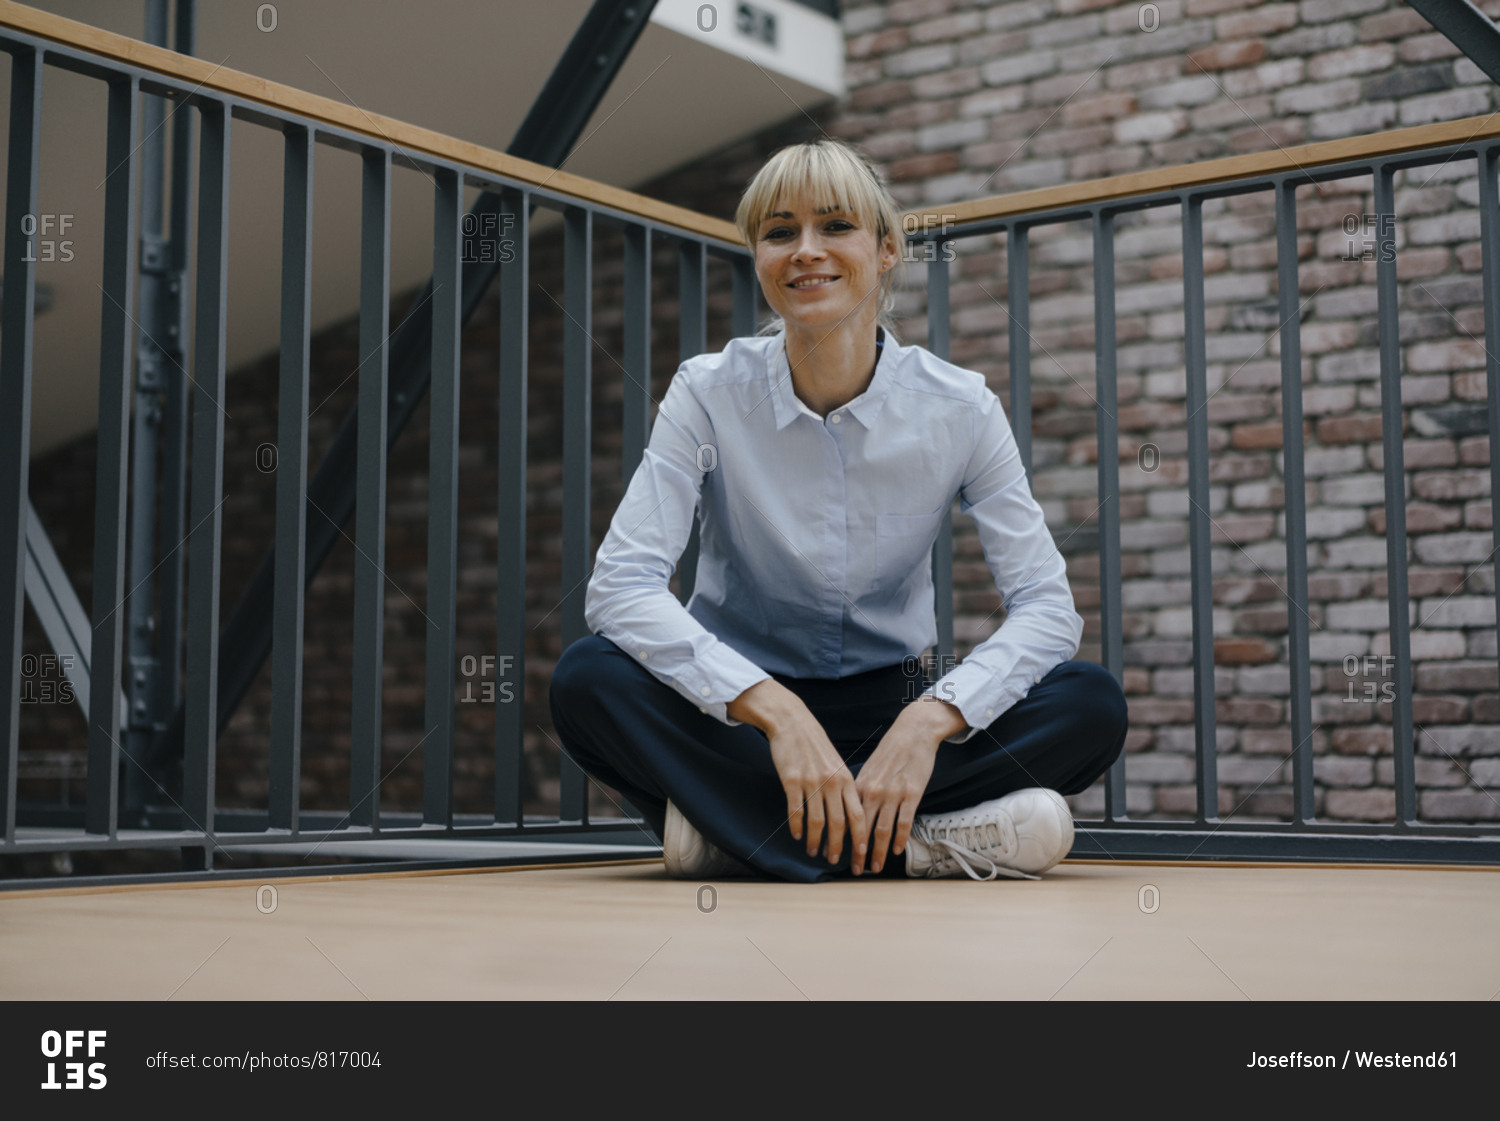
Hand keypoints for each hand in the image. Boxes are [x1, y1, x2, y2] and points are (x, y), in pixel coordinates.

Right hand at [728, 679, 865, 864]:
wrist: (792, 723)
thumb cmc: (815, 744)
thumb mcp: (836, 763)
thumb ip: (843, 786)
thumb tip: (849, 812)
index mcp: (846, 779)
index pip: (858, 814)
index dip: (860, 837)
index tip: (861, 854)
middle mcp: (832, 782)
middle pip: (838, 823)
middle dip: (837, 846)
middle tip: (834, 861)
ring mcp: (811, 782)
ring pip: (817, 821)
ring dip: (815, 840)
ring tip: (813, 851)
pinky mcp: (791, 781)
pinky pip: (796, 811)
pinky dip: (797, 826)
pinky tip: (797, 834)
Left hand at [851, 697, 961, 874]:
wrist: (913, 733)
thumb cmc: (890, 752)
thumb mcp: (869, 770)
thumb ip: (860, 791)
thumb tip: (850, 812)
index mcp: (859, 785)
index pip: (845, 818)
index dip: (838, 839)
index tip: (833, 854)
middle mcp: (873, 791)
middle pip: (861, 829)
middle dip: (857, 852)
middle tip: (854, 869)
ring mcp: (893, 793)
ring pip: (882, 830)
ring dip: (878, 852)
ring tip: (875, 867)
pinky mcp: (912, 793)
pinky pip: (904, 821)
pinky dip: (900, 838)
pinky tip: (897, 851)